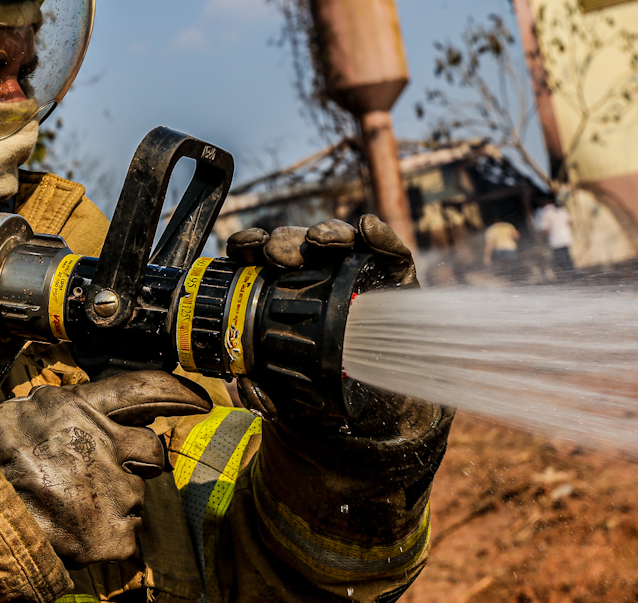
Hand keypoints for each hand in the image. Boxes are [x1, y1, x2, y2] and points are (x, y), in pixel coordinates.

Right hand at [0, 370, 211, 565]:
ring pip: (137, 496)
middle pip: (151, 450)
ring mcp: (111, 491)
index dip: (178, 393)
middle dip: (138, 462)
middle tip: (100, 473)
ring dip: (114, 501)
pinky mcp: (112, 534)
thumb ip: (64, 407)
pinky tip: (76, 528)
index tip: (199, 400)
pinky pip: (127, 534)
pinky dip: (106, 535)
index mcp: (80, 408)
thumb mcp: (24, 412)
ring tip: (71, 504)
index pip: (145, 389)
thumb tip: (90, 405)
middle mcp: (104, 445)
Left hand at [225, 214, 417, 423]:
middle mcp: (318, 275)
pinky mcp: (395, 276)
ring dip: (326, 233)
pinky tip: (366, 230)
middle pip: (296, 244)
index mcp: (284, 292)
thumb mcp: (288, 395)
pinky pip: (389, 252)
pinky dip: (379, 237)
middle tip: (277, 256)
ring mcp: (357, 273)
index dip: (250, 246)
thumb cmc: (326, 388)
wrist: (377, 408)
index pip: (262, 258)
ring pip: (338, 240)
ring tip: (319, 241)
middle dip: (284, 242)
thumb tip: (247, 386)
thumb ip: (265, 391)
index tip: (242, 249)